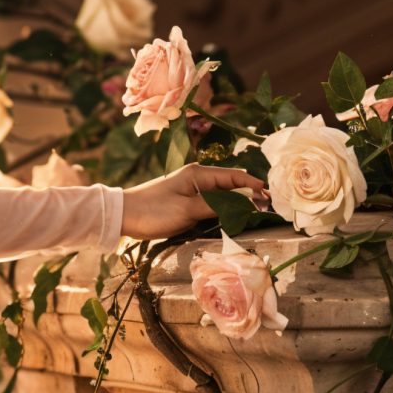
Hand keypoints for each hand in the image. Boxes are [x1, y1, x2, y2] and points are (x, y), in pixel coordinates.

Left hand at [120, 161, 268, 239]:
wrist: (123, 216)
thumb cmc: (153, 211)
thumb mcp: (187, 210)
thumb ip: (216, 207)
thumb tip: (242, 205)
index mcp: (199, 174)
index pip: (234, 176)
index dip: (253, 185)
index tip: (268, 196)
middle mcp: (197, 179)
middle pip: (230, 185)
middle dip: (249, 195)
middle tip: (266, 208)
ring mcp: (191, 190)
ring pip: (222, 196)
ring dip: (237, 203)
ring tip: (254, 214)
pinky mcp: (185, 202)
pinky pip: (211, 204)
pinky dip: (223, 210)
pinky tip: (232, 218)